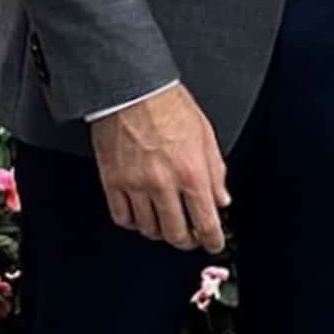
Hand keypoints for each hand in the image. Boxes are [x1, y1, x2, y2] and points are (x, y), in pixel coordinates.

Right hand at [90, 83, 229, 250]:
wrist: (132, 89)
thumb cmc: (168, 105)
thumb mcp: (205, 135)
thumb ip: (215, 171)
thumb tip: (221, 199)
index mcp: (191, 171)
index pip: (206, 222)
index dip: (212, 240)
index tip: (214, 244)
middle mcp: (164, 183)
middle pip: (176, 234)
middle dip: (188, 241)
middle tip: (191, 236)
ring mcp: (136, 185)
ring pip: (149, 229)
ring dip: (161, 232)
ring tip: (167, 223)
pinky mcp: (113, 182)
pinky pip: (122, 217)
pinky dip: (134, 222)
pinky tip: (141, 215)